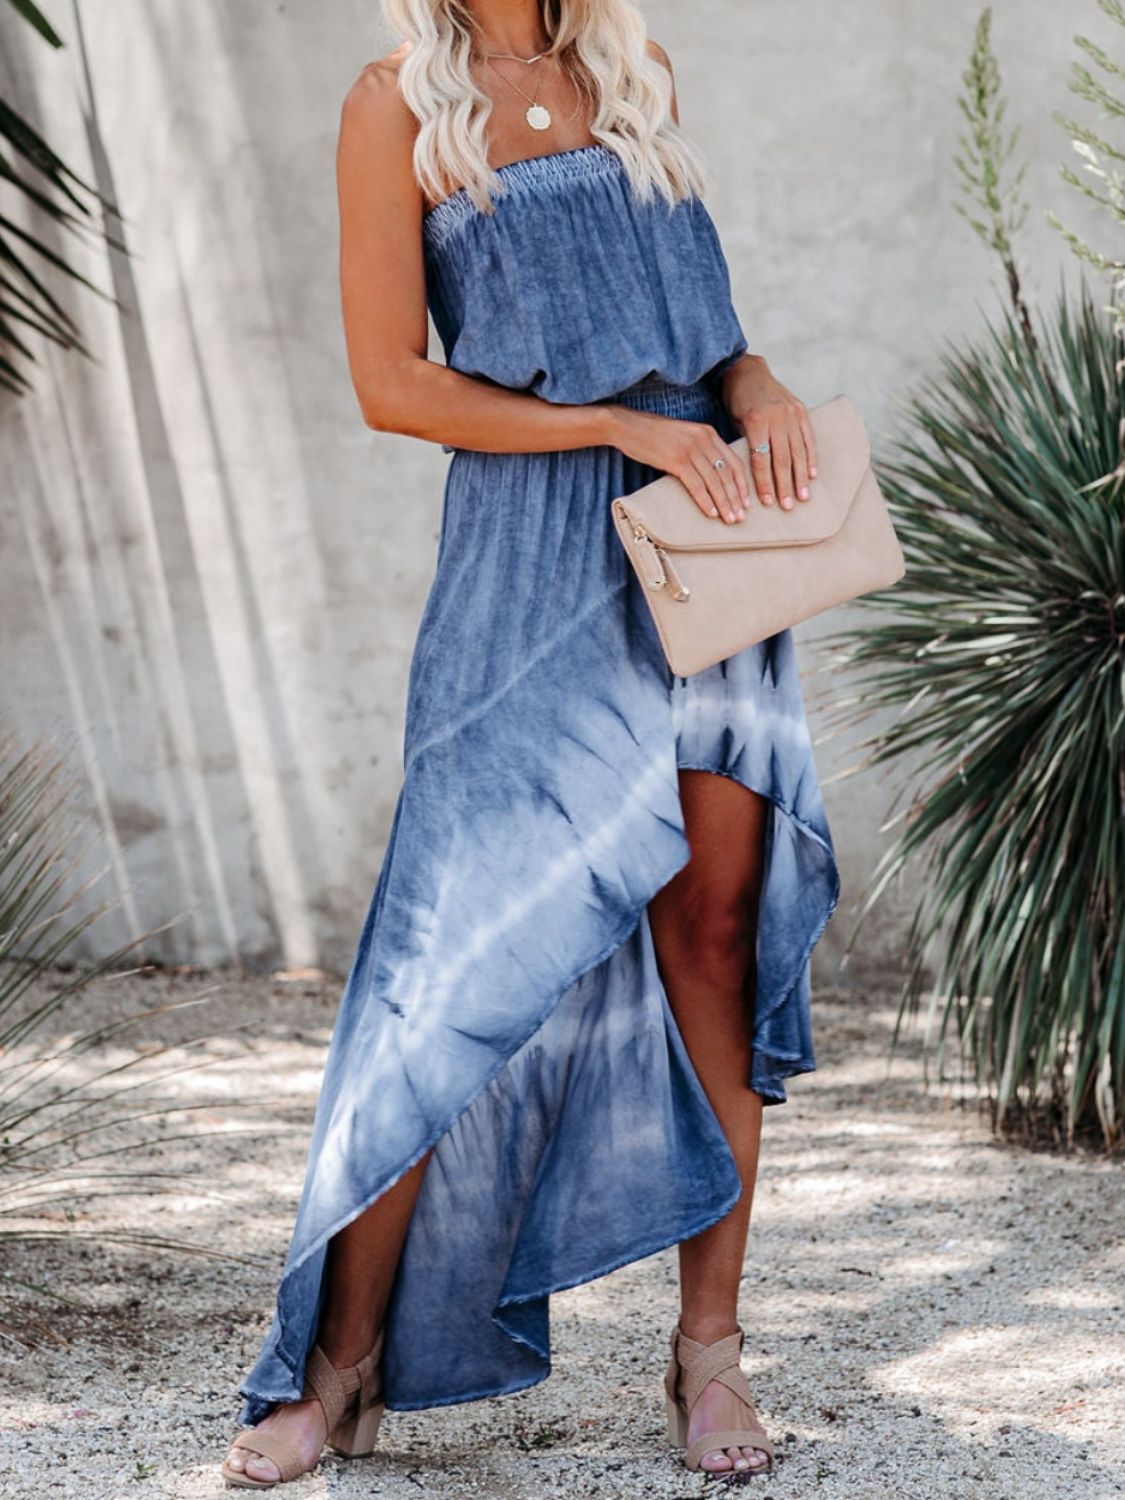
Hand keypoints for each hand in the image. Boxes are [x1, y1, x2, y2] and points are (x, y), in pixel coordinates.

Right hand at [605, 408, 751, 523]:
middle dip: (736, 498)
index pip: (734, 461)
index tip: (746, 502)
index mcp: (709, 433)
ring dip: (724, 503)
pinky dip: (706, 500)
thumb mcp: (685, 436)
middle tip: (741, 517)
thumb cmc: (655, 435)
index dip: (742, 485)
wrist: (628, 426)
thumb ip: (701, 449)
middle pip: (726, 473)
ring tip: (729, 519)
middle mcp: (703, 439)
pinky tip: (711, 513)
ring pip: (714, 481)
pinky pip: (696, 484)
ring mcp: (690, 449)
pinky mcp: (676, 460)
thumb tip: (713, 474)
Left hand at [721, 354, 817, 510]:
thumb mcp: (736, 423)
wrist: (748, 371)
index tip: (767, 502)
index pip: (762, 460)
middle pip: (782, 459)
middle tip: (789, 506)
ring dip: (801, 477)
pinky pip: (808, 437)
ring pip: (798, 451)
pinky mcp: (801, 410)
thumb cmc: (736, 401)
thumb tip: (757, 477)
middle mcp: (776, 417)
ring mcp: (791, 412)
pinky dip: (811, 457)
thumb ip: (748, 445)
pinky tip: (813, 474)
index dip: (765, 483)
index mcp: (756, 421)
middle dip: (785, 485)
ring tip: (804, 496)